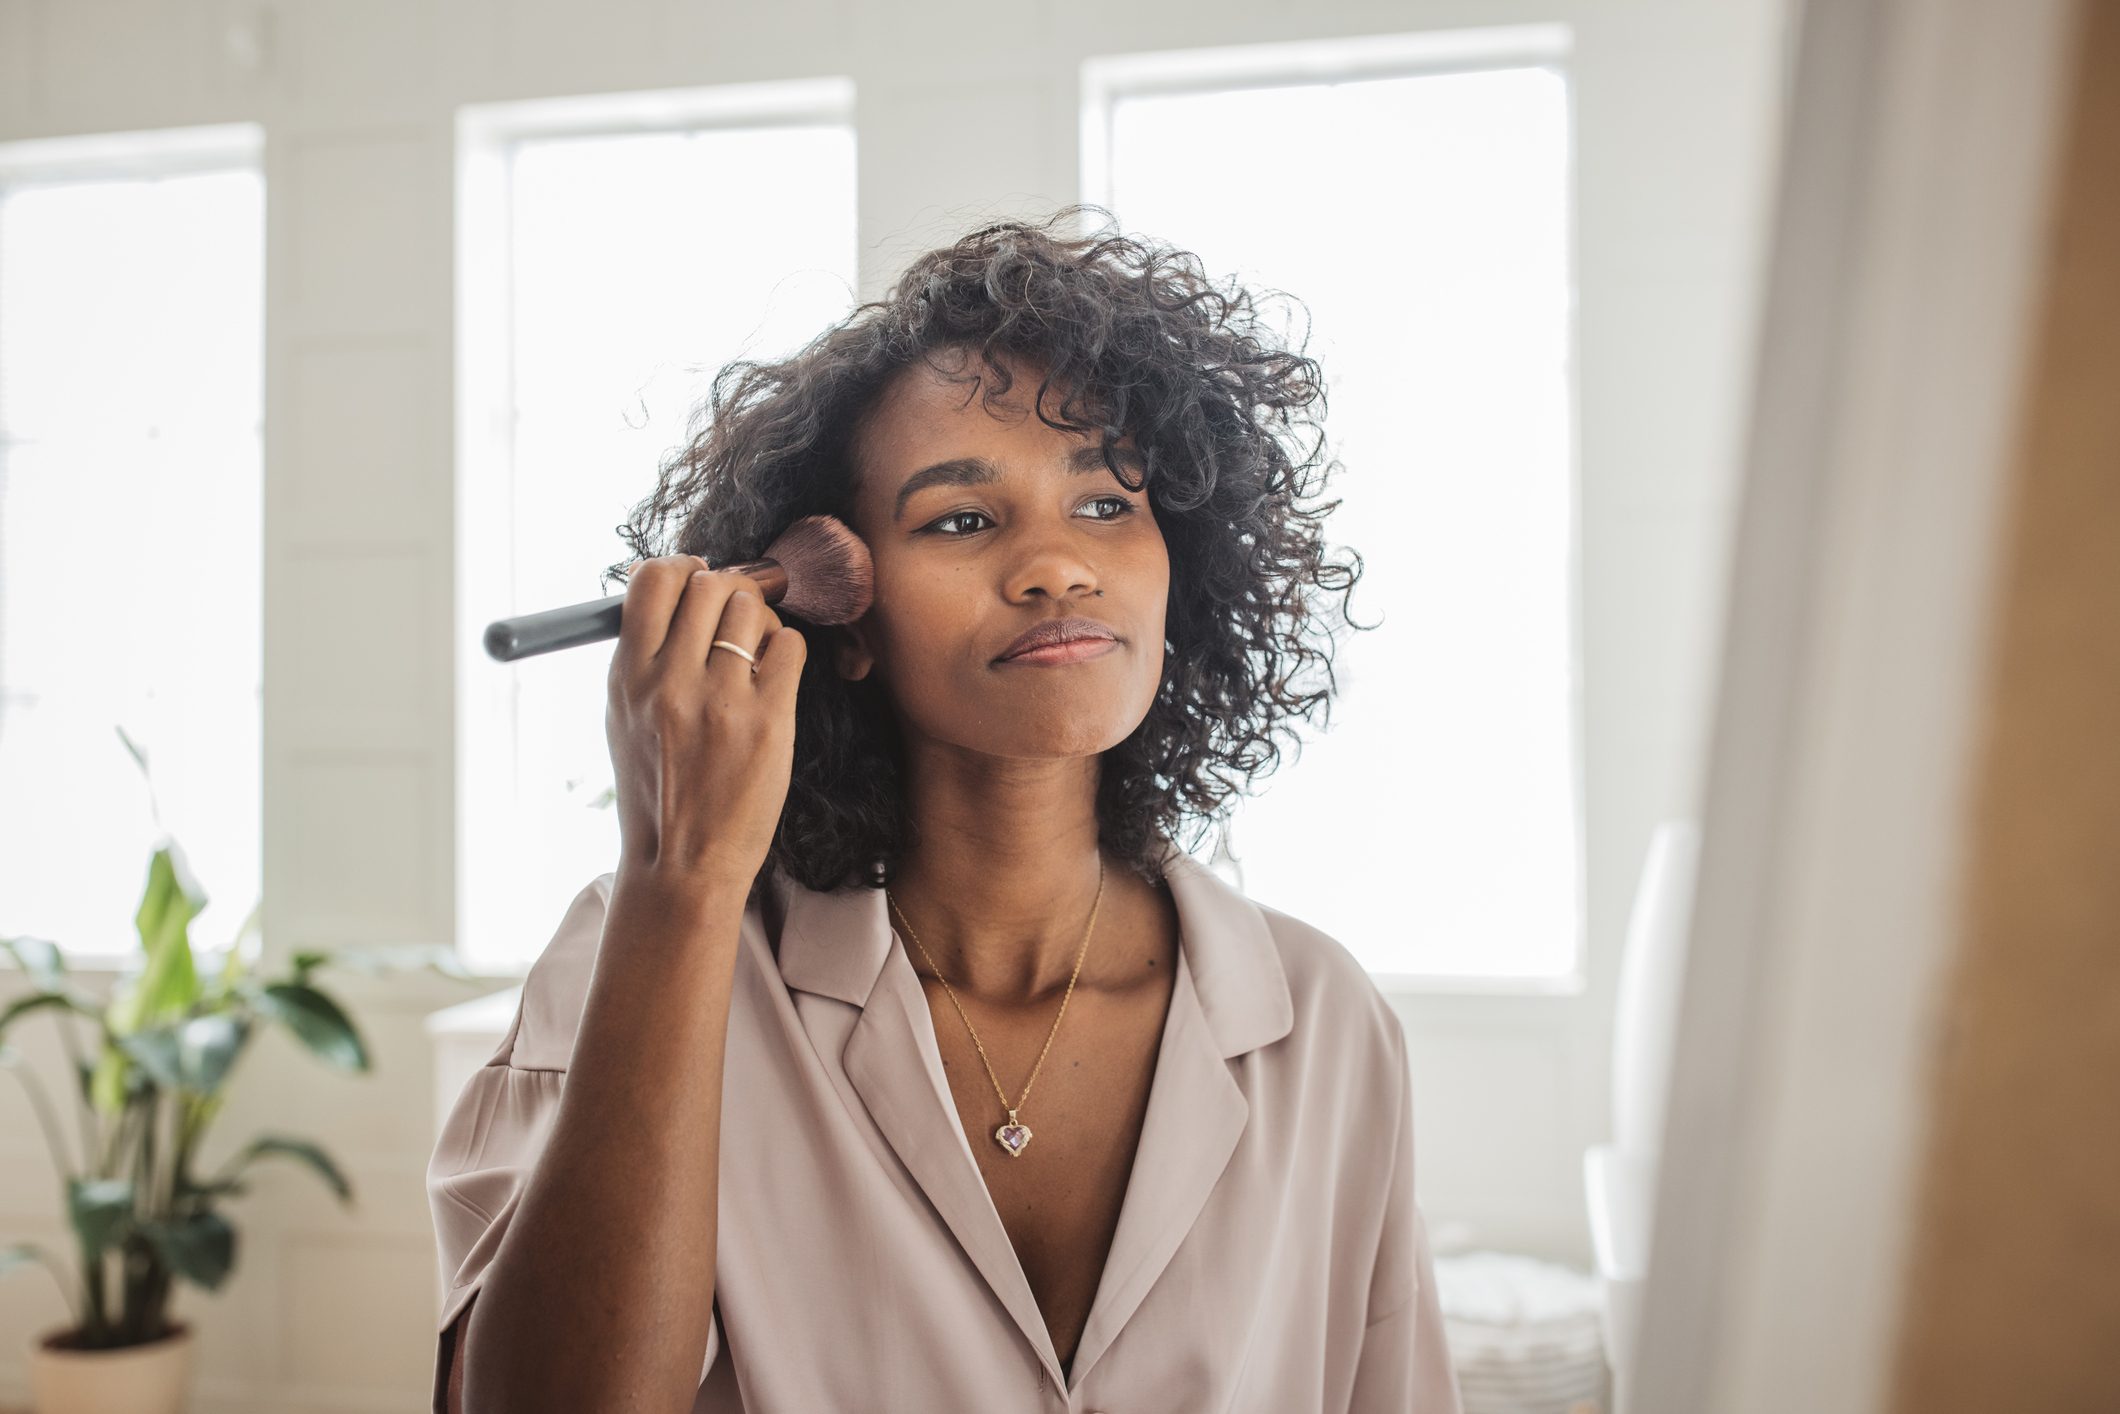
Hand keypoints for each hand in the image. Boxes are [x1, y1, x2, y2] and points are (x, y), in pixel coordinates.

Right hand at [605, 554, 806, 890]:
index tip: (697, 578)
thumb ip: (642, 654)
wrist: (682, 863)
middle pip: (710, 584)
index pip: (652, 579)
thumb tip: (670, 586)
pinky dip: (785, 652)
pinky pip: (789, 645)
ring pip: (753, 609)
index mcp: (628, 675)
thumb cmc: (657, 788)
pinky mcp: (768, 721)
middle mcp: (670, 681)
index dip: (683, 568)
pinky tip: (773, 679)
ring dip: (760, 622)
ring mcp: (720, 700)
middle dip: (729, 591)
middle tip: (735, 617)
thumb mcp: (624, 717)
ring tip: (754, 654)